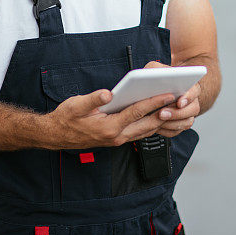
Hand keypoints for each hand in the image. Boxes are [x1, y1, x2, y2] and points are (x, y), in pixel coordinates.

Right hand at [45, 87, 179, 149]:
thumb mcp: (76, 105)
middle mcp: (116, 137)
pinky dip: (150, 125)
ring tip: (173, 107)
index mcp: (108, 127)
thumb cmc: (66, 118)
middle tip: (179, 101)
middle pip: (147, 124)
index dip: (153, 102)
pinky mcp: (117, 140)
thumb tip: (108, 94)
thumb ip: (93, 99)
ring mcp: (117, 140)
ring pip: (145, 131)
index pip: (136, 112)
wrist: (56, 135)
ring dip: (159, 120)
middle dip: (164, 112)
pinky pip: (139, 133)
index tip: (167, 94)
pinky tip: (157, 116)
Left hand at [143, 61, 200, 137]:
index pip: (195, 91)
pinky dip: (167, 130)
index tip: (179, 102)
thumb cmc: (160, 77)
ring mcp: (187, 114)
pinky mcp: (180, 124)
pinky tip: (157, 126)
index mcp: (190, 86)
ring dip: (171, 123)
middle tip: (162, 113)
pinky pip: (177, 131)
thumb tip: (149, 75)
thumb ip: (155, 69)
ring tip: (157, 120)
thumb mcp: (156, 68)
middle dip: (177, 113)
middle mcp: (192, 101)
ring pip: (186, 122)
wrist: (162, 88)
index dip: (188, 97)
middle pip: (193, 109)